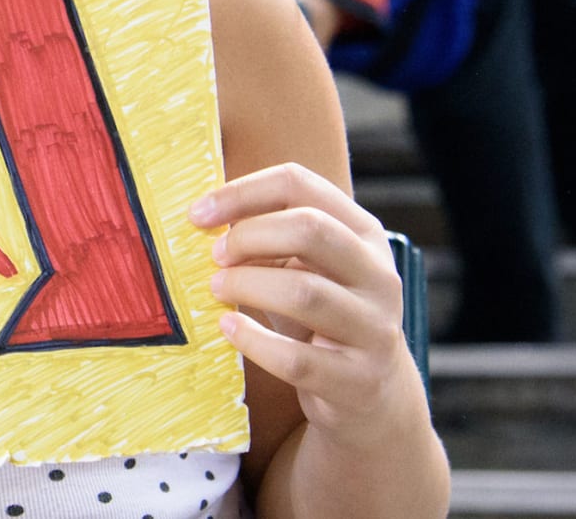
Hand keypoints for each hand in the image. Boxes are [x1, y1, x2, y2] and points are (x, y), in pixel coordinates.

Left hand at [192, 163, 420, 442]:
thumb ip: (271, 237)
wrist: (373, 390)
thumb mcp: (307, 266)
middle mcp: (378, 275)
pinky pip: (296, 358)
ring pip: (304, 292)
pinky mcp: (356, 379)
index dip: (241, 192)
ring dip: (246, 285)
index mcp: (362, 233)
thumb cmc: (321, 315)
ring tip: (217, 289)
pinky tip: (229, 328)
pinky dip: (253, 340)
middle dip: (248, 236)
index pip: (299, 185)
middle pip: (310, 229)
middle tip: (215, 257)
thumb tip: (204, 218)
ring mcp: (373, 328)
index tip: (198, 214)